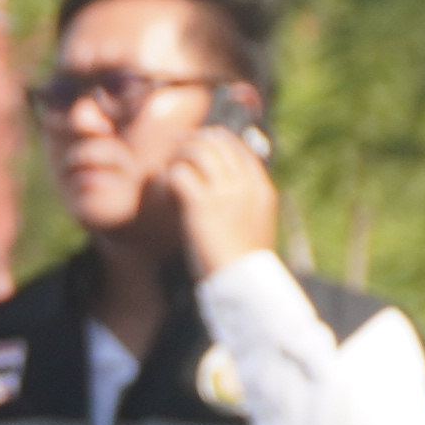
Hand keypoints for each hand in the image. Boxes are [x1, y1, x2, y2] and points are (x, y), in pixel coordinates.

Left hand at [146, 115, 277, 279]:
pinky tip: (162, 191)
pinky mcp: (202, 204)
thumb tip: (216, 195)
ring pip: (197, 150)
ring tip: (167, 169)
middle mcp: (245, 184)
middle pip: (217, 142)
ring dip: (178, 156)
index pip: (238, 147)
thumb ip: (241, 206)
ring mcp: (226, 192)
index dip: (214, 140)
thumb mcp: (253, 228)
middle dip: (193, 140)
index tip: (197, 143)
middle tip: (174, 147)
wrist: (245, 285)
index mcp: (262, 189)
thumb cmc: (245, 265)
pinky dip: (166, 178)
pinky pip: (178, 173)